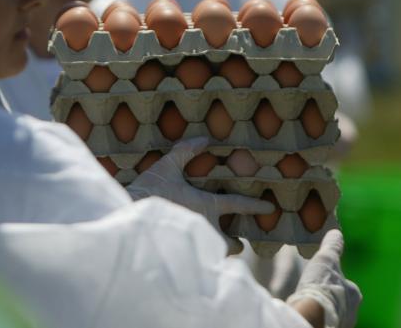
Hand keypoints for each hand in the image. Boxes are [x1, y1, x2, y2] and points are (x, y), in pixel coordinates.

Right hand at [126, 137, 274, 254]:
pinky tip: (195, 254)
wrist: (130, 214)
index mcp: (207, 204)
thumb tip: (205, 140)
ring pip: (217, 254)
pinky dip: (201, 257)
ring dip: (219, 251)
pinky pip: (200, 259)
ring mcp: (194, 242)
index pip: (238, 204)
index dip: (256, 205)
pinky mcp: (182, 252)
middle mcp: (206, 226)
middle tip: (236, 239)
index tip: (270, 207)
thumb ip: (186, 151)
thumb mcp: (168, 165)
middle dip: (236, 243)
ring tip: (215, 248)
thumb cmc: (150, 190)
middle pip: (232, 243)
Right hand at [286, 230, 360, 327]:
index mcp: (354, 294)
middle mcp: (353, 312)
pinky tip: (308, 313)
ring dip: (323, 309)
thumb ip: (333, 246)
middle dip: (330, 297)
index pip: (346, 285)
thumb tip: (337, 233)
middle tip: (315, 292)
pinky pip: (325, 322)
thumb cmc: (322, 285)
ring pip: (333, 313)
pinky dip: (318, 318)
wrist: (313, 314)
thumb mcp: (327, 259)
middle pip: (340, 301)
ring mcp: (342, 324)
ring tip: (309, 304)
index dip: (334, 280)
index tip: (322, 279)